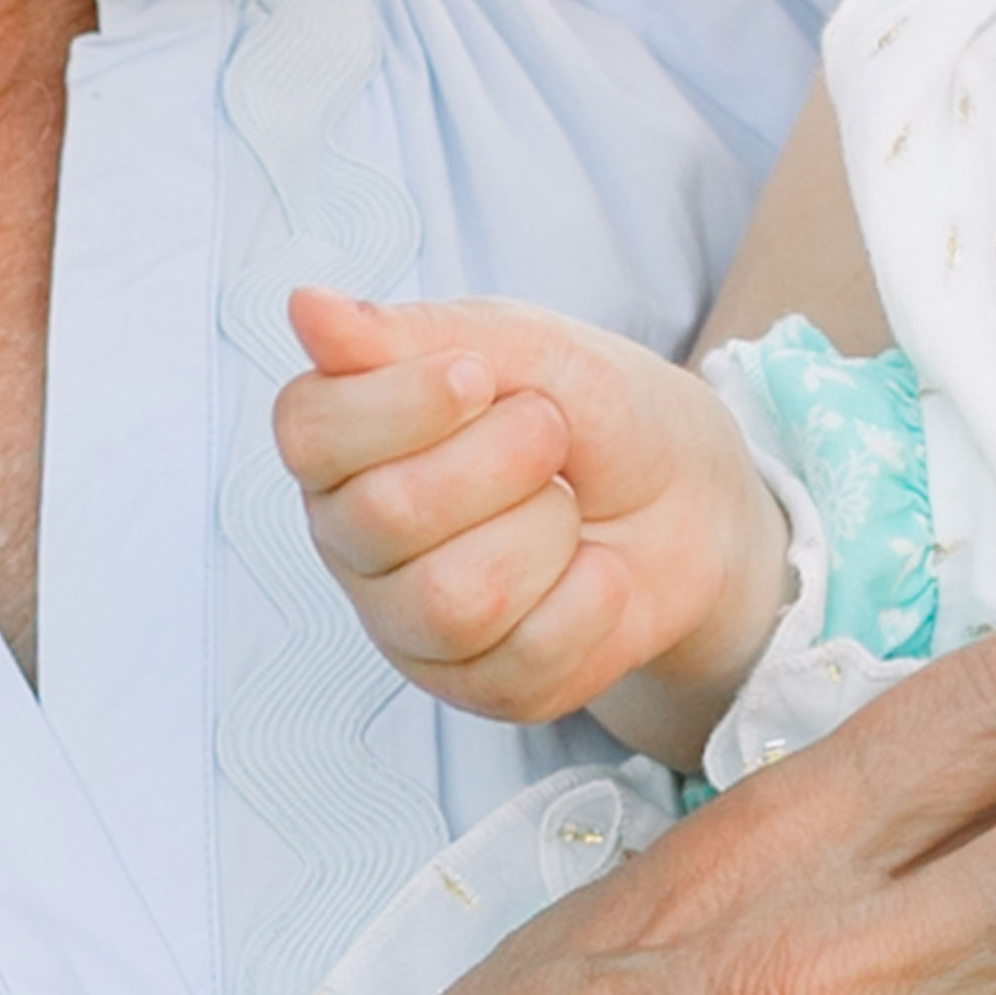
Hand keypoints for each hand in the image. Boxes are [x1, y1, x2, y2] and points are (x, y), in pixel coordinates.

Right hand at [285, 287, 783, 747]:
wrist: (690, 499)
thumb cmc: (591, 410)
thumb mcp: (521, 346)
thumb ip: (410, 335)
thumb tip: (305, 308)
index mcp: (341, 438)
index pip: (309, 431)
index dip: (399, 405)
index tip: (479, 377)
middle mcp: (352, 534)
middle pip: (388, 515)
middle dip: (504, 461)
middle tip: (550, 432)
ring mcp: (408, 620)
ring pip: (454, 599)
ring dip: (547, 534)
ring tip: (568, 507)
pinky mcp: (477, 686)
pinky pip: (521, 661)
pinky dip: (589, 601)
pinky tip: (597, 570)